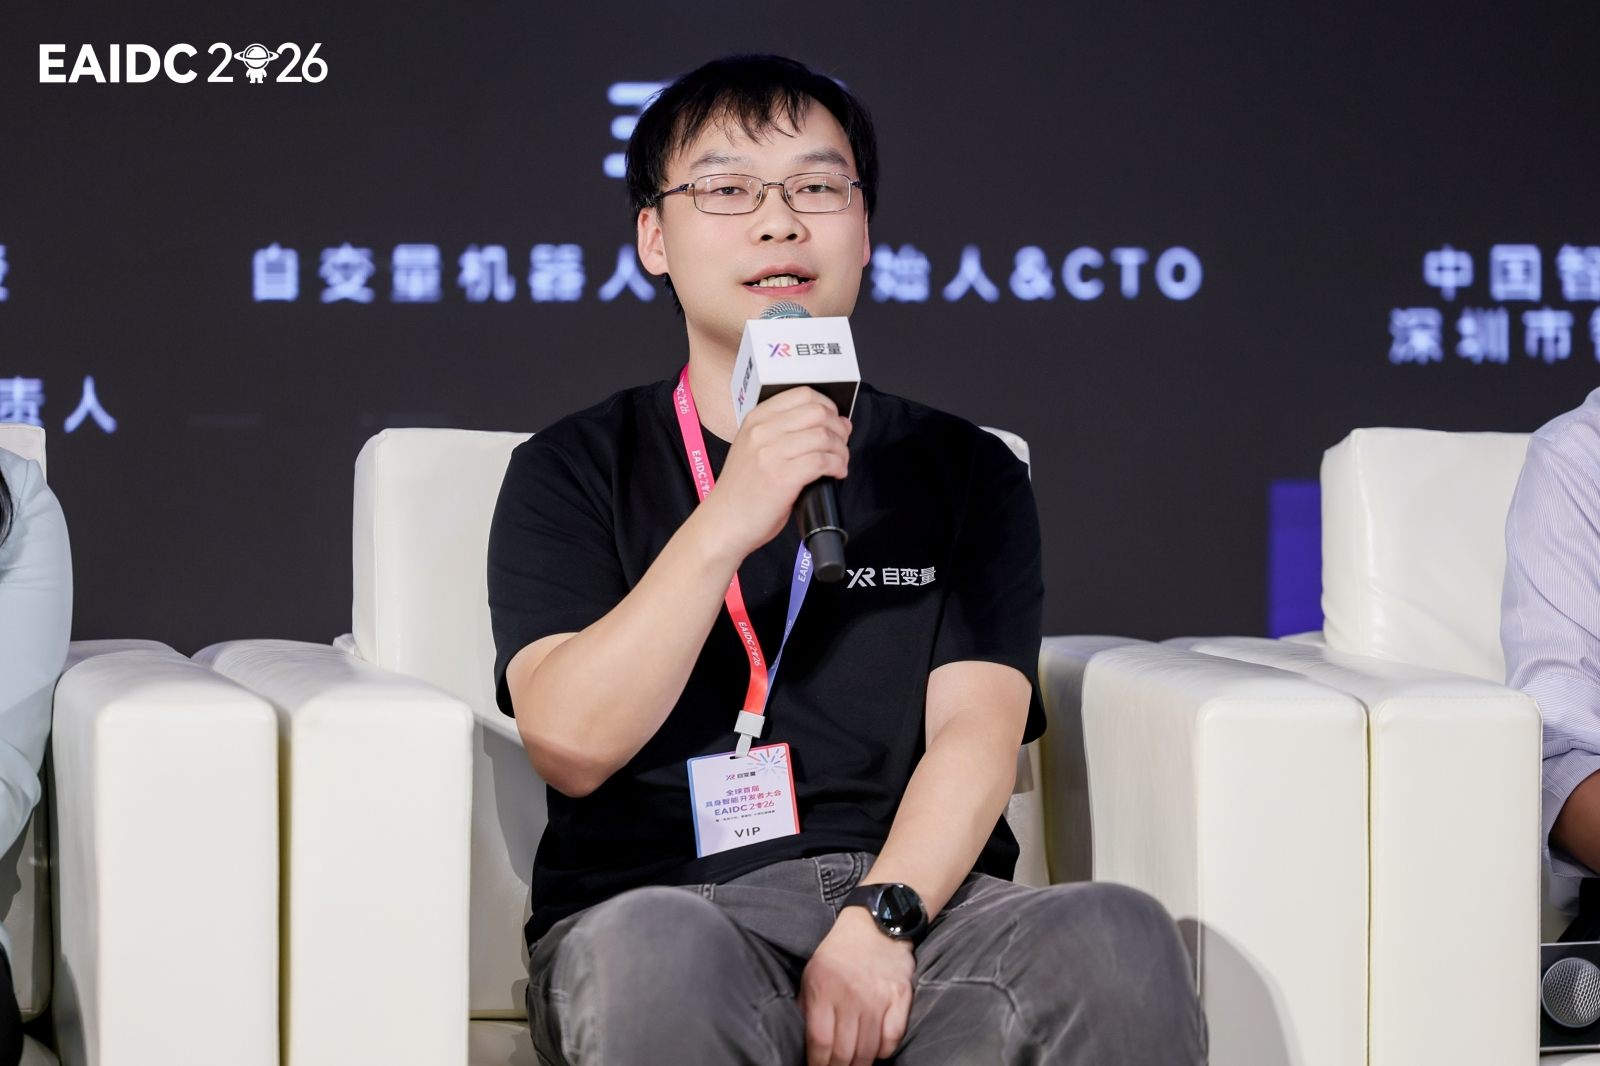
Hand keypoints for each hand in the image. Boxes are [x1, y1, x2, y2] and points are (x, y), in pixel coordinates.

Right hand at [698, 387, 850, 560]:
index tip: (834, 422)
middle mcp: (762, 431)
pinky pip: (823, 461)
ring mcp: (770, 453)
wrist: (724, 521)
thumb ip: (786, 432)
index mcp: (756, 419)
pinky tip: (836, 474)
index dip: (828, 406)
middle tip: (841, 444)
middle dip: (838, 428)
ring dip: (841, 450)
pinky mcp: (782, 477)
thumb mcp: (754, 448)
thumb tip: (834, 423)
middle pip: (818, 412)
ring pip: (824, 436)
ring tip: (840, 463)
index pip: (803, 394)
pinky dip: (838, 466)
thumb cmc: (743, 490)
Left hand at [797, 907, 913, 1065]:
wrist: (875, 925)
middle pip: (845, 1051)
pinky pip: (893, 1038)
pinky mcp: (901, 997)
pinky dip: (884, 1051)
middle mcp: (851, 995)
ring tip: (854, 1064)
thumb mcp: (812, 973)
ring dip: (860, 1064)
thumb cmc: (838, 953)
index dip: (818, 1064)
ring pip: (869, 1050)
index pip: (821, 1042)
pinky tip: (875, 1049)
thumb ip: (806, 1006)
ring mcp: (879, 997)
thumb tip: (802, 1041)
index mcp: (824, 988)